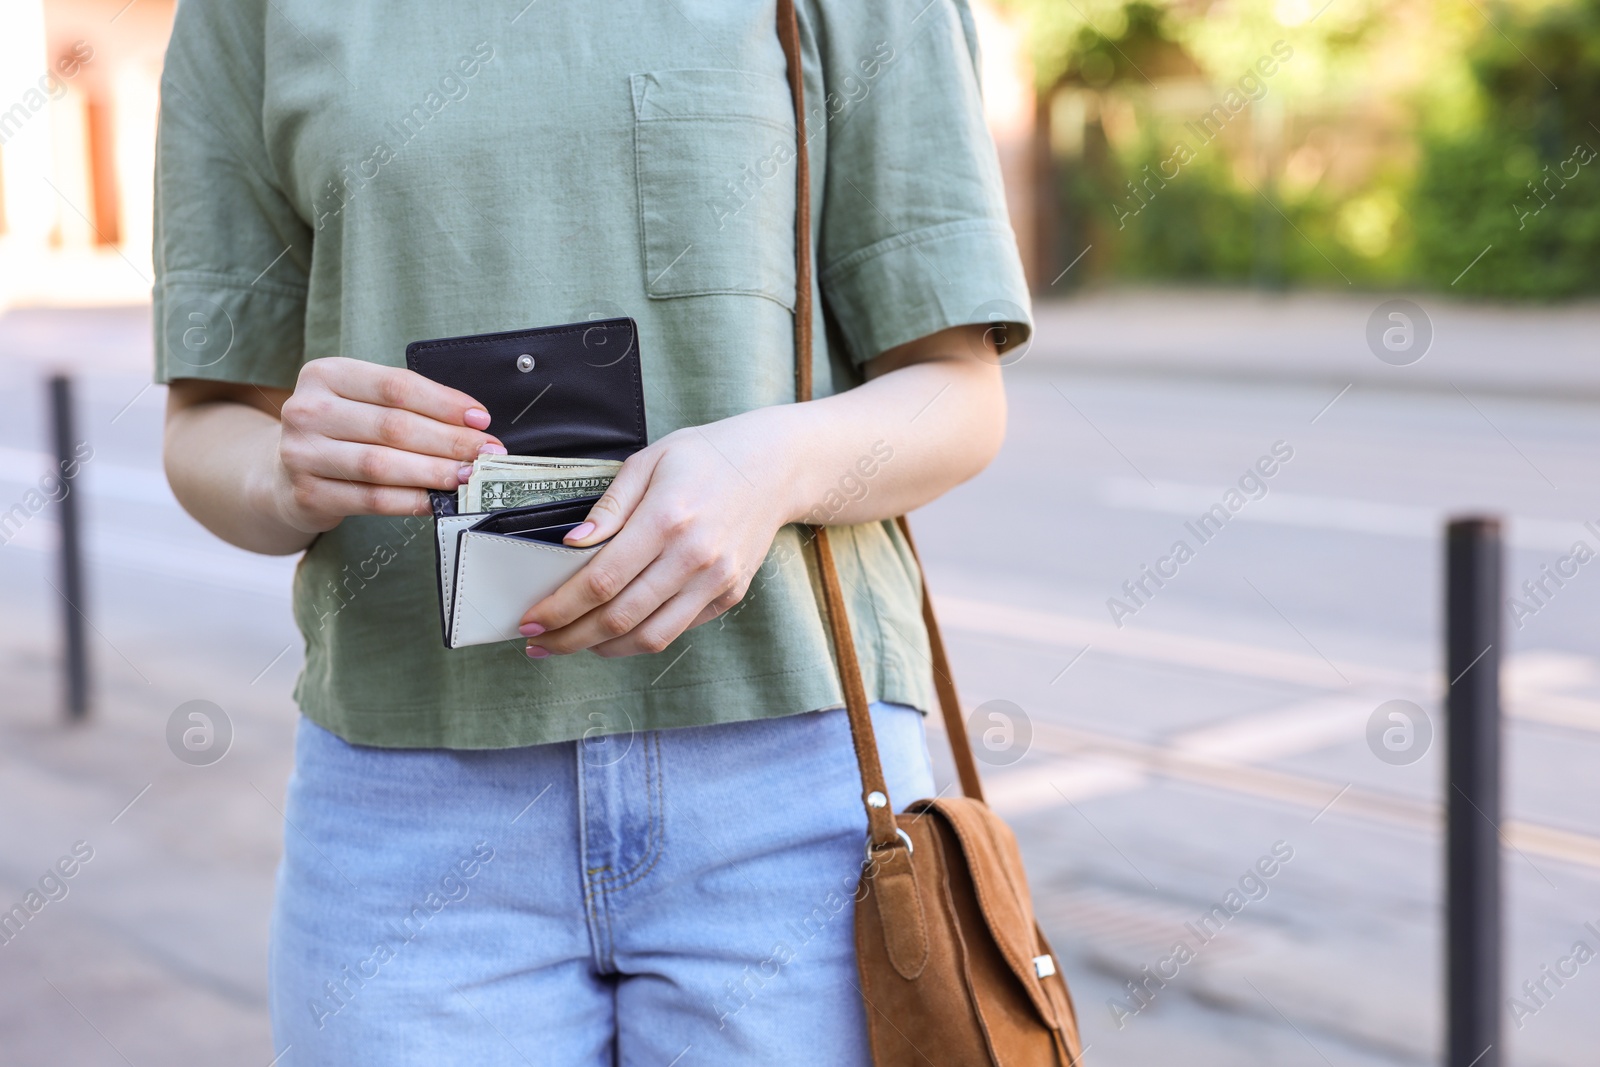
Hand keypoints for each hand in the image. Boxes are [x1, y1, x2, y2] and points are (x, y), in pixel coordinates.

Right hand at [269, 357, 504, 532]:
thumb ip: (407, 405)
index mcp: (325, 374)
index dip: (444, 403)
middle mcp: (306, 410)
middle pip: (393, 426)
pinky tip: (438, 500)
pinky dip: (412, 500)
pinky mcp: (308, 494)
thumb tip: (473, 425)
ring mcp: (301, 454)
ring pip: (382, 464)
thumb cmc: (340, 431)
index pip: (396, 386)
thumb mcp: (361, 402)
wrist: (283, 475)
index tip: (481, 419)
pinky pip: (372, 499)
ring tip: (469, 476)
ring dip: (434, 472)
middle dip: (449, 440)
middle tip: (486, 453)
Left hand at [517, 415, 795, 657]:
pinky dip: (640, 638)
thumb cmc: (705, 458)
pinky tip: (613, 633)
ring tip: (571, 645)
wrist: (774, 467)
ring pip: (650, 637)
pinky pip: (678, 629)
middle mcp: (694, 556)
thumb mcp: (649, 462)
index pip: (600, 581)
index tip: (530, 620)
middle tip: (538, 644)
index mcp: (666, 518)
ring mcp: (716, 580)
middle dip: (569, 638)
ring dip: (602, 649)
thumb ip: (609, 506)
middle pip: (619, 617)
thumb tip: (571, 545)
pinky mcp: (730, 594)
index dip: (559, 608)